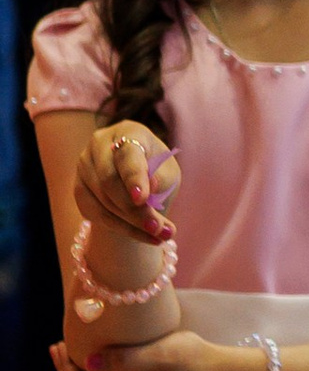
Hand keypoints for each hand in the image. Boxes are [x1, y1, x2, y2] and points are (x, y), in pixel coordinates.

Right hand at [74, 122, 177, 240]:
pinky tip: (147, 238)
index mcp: (128, 131)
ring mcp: (84, 166)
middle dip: (136, 210)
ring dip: (133, 223)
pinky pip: (97, 214)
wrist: (138, 187)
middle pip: (110, 181)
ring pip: (103, 201)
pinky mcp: (79, 189)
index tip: (142, 198)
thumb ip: (160, 178)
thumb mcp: (167, 174)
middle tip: (160, 229)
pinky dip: (123, 229)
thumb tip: (151, 185)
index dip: (134, 177)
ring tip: (161, 236)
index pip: (128, 154)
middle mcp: (100, 144)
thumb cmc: (158, 173)